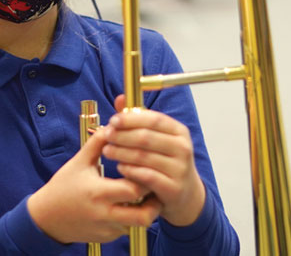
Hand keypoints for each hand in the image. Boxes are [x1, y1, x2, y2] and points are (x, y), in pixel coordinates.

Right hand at [27, 127, 161, 242]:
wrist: (47, 217)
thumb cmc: (63, 186)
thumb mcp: (79, 162)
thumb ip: (97, 143)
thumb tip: (113, 125)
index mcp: (98, 192)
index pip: (134, 190)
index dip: (145, 180)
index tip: (148, 169)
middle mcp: (104, 214)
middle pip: (144, 216)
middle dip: (154, 202)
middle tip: (155, 188)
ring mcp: (107, 229)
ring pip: (138, 225)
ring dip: (144, 212)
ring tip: (144, 197)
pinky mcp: (107, 238)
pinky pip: (127, 230)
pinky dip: (131, 219)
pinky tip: (128, 206)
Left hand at [101, 95, 205, 226]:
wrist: (184, 193)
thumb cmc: (165, 160)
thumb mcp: (157, 138)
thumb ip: (138, 119)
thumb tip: (120, 98)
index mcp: (179, 131)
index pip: (154, 119)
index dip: (131, 118)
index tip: (113, 120)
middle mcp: (183, 148)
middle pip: (146, 137)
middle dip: (122, 135)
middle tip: (106, 135)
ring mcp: (180, 169)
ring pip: (144, 157)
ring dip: (122, 153)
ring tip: (107, 151)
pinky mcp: (173, 188)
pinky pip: (147, 176)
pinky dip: (130, 170)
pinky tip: (120, 167)